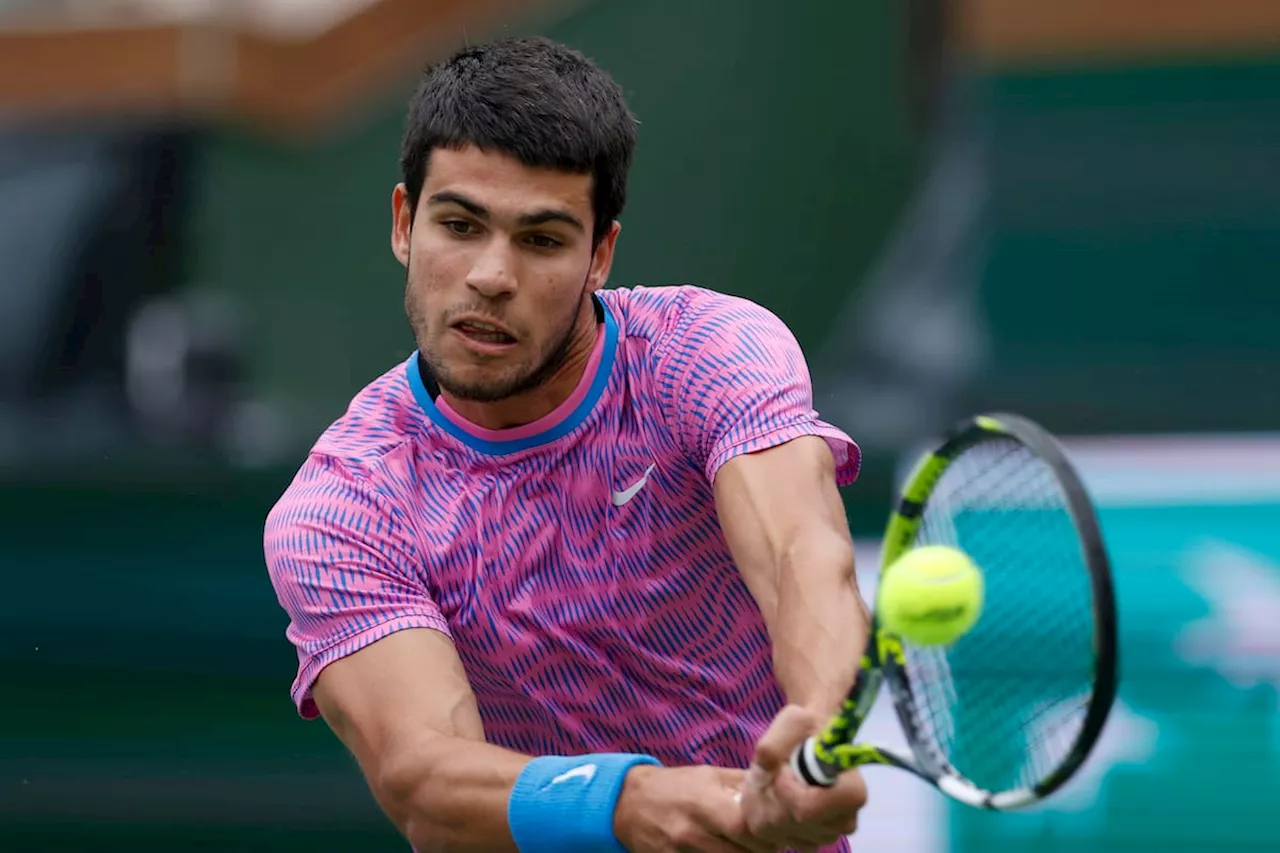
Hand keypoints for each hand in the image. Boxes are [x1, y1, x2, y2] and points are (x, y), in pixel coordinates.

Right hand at [613, 764, 774, 852]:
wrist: (627, 804)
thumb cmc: (674, 786)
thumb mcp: (707, 774)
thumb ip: (741, 782)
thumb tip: (777, 784)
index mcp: (702, 802)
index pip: (744, 827)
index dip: (766, 832)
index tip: (776, 829)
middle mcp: (692, 831)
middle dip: (762, 850)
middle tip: (770, 842)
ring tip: (750, 847)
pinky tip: (727, 852)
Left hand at [738, 705, 867, 852]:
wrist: (809, 743)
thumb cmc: (806, 731)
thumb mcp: (793, 720)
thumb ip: (777, 741)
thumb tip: (765, 766)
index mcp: (851, 792)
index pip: (809, 807)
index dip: (789, 788)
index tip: (784, 769)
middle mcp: (842, 822)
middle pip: (790, 820)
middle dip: (775, 794)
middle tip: (776, 772)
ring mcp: (824, 837)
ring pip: (779, 829)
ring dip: (768, 803)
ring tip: (776, 782)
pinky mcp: (805, 844)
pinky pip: (773, 837)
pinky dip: (767, 816)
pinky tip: (775, 798)